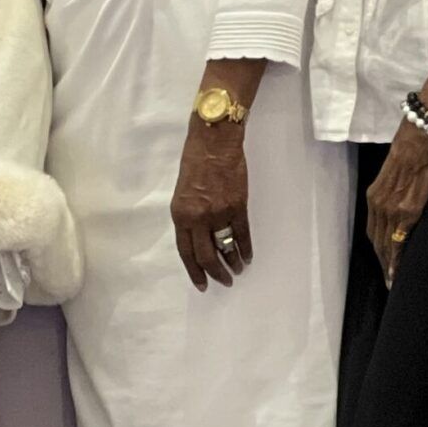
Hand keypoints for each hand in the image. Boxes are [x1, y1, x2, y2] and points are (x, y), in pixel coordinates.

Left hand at [171, 119, 252, 291]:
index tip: (202, 284)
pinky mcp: (238, 207)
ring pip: (226, 248)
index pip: (185, 251)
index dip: (194, 271)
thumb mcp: (183, 192)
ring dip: (233, 263)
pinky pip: (242, 235)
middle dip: (216, 273)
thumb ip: (188, 215)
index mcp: (180, 214)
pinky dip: (245, 249)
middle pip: (206, 256)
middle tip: (224, 281)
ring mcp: (219, 213)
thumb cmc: (195, 161)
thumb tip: (199, 236)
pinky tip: (247, 257)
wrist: (214, 141)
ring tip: (237, 270)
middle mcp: (197, 218)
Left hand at [367, 123, 427, 286]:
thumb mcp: (392, 174)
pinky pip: (400, 241)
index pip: (373, 230)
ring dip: (390, 265)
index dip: (377, 249)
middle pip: (377, 242)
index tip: (382, 263)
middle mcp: (379, 205)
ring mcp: (392, 210)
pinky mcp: (408, 211)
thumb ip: (392, 192)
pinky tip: (400, 270)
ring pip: (387, 245)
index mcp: (374, 196)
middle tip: (388, 280)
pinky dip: (399, 258)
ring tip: (394, 282)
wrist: (420, 138)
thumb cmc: (410, 150)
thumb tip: (399, 204)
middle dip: (382, 262)